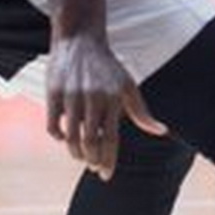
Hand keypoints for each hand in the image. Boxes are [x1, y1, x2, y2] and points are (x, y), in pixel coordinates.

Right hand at [45, 32, 166, 179]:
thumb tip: (161, 131)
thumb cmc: (107, 67)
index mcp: (113, 98)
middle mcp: (93, 97)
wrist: (80, 40)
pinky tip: (65, 139)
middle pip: (91, 141)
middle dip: (92, 160)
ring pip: (71, 137)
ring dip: (76, 153)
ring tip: (81, 157)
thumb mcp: (127, 86)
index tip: (106, 175)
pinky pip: (53, 125)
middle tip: (94, 167)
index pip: (111, 138)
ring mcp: (71, 95)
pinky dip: (59, 137)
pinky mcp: (53, 92)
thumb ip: (141, 112)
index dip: (108, 160)